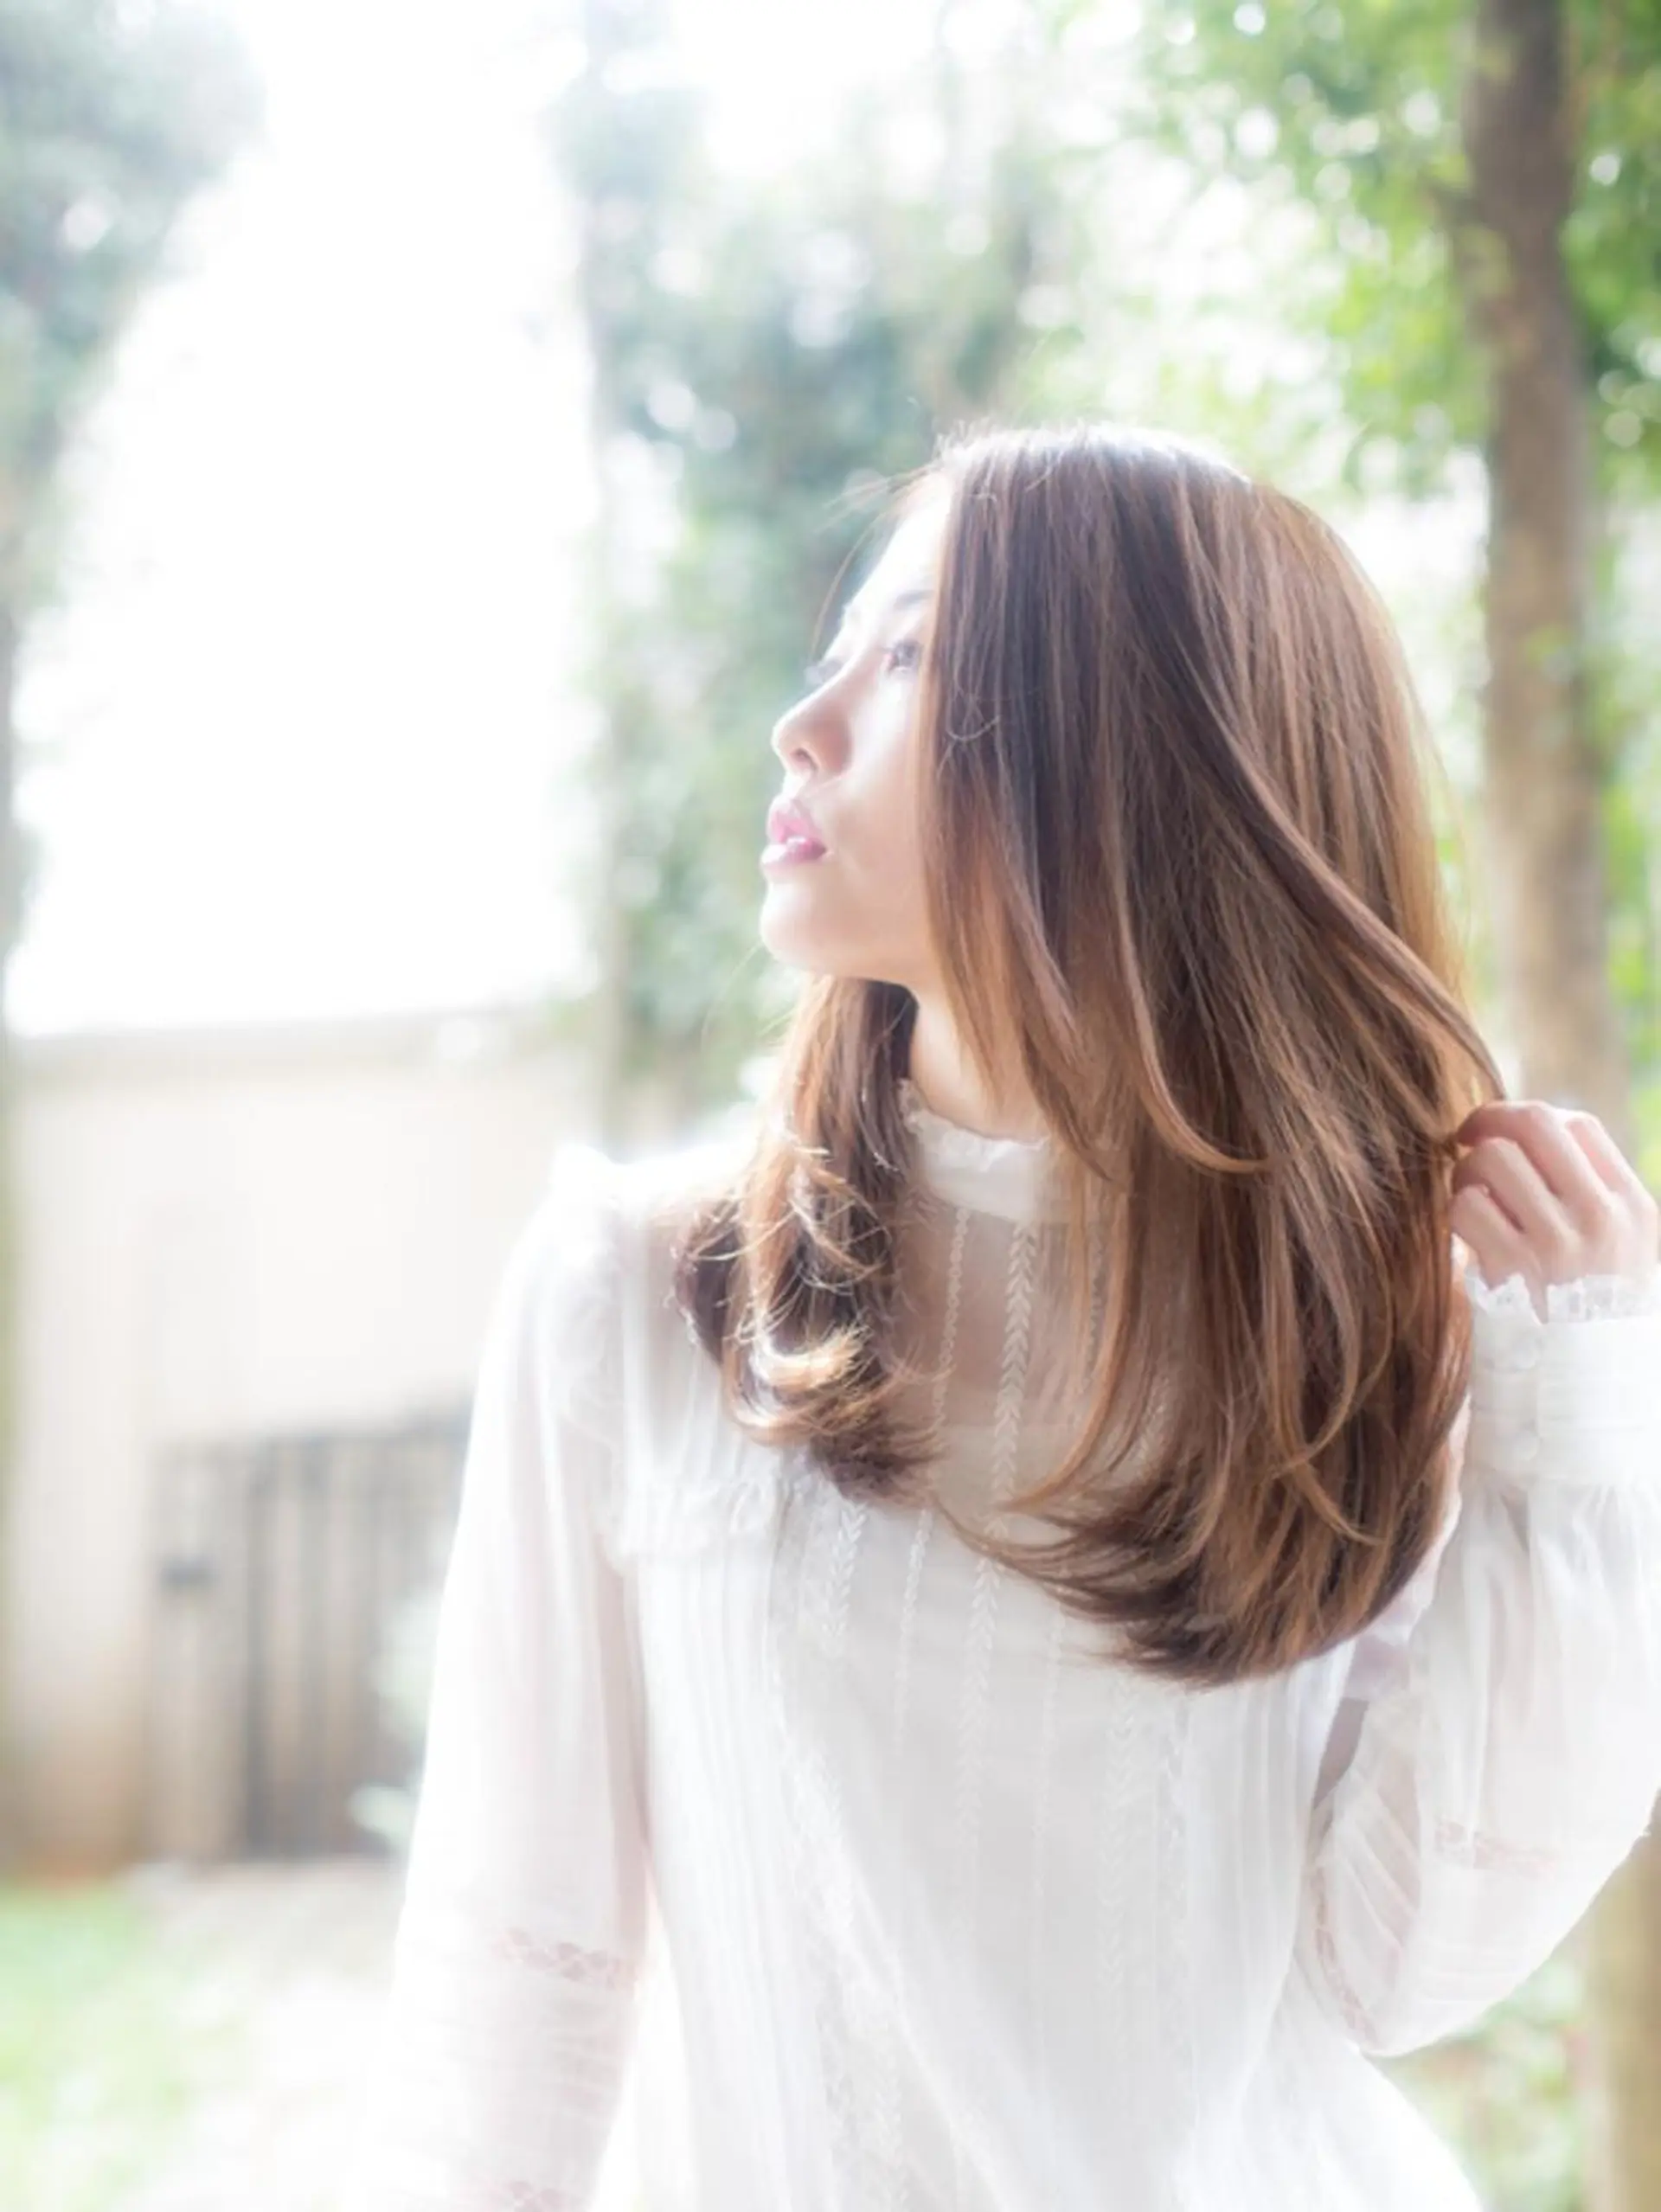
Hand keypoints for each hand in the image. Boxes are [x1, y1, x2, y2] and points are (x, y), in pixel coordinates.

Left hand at [1451, 1100, 1659, 1313]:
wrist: (1588, 1395)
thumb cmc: (1594, 1319)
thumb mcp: (1623, 1256)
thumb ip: (1591, 1201)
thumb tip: (1526, 1137)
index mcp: (1634, 1208)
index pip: (1581, 1125)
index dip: (1533, 1119)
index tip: (1507, 1135)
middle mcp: (1602, 1217)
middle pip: (1535, 1123)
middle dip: (1489, 1120)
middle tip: (1465, 1138)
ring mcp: (1559, 1243)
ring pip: (1492, 1159)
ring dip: (1466, 1172)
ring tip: (1469, 1199)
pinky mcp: (1513, 1270)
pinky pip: (1466, 1206)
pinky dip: (1455, 1212)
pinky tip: (1466, 1234)